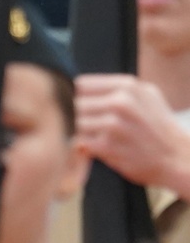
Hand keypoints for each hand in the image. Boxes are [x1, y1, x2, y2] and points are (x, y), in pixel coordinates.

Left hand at [74, 73, 189, 188]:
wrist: (178, 159)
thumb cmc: (157, 127)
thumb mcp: (145, 96)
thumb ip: (115, 89)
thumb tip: (78, 85)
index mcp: (127, 86)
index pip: (79, 84)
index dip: (70, 96)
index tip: (68, 106)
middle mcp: (121, 102)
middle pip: (72, 103)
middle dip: (66, 114)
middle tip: (64, 124)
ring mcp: (114, 125)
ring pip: (72, 122)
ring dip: (69, 130)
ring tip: (74, 135)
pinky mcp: (108, 147)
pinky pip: (76, 142)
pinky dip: (75, 146)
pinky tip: (82, 148)